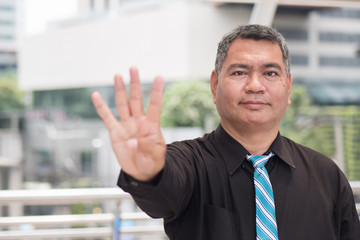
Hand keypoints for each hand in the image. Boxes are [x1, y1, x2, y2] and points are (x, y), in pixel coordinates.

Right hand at [91, 67, 165, 181]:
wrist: (142, 172)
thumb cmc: (152, 161)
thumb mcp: (155, 155)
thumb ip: (145, 147)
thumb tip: (130, 141)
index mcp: (152, 125)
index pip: (154, 105)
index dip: (157, 92)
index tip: (160, 77)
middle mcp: (138, 121)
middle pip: (136, 99)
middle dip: (135, 83)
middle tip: (133, 68)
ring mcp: (126, 125)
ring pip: (122, 104)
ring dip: (120, 90)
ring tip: (117, 75)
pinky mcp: (115, 132)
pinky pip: (107, 118)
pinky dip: (101, 107)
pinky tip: (95, 95)